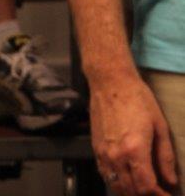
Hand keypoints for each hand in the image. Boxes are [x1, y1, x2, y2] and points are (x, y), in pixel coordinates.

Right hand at [89, 75, 177, 195]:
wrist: (110, 81)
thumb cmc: (136, 98)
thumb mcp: (159, 125)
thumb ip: (165, 156)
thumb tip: (171, 180)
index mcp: (135, 150)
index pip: (147, 187)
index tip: (168, 195)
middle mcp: (117, 156)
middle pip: (132, 191)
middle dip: (147, 195)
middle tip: (158, 192)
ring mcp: (104, 153)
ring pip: (118, 187)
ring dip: (132, 192)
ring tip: (144, 187)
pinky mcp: (96, 149)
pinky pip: (105, 175)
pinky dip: (118, 183)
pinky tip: (127, 179)